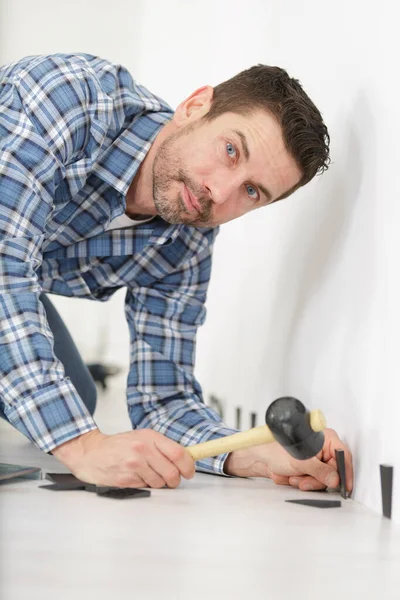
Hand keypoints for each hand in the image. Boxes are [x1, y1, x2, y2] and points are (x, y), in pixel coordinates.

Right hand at [52, 428, 194, 488]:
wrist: (91, 453)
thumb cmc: (118, 446)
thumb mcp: (142, 438)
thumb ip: (162, 447)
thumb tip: (185, 459)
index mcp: (150, 437)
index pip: (178, 453)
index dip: (188, 466)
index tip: (190, 472)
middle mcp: (143, 449)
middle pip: (172, 472)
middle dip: (174, 480)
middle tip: (171, 479)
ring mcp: (133, 464)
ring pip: (160, 483)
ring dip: (158, 483)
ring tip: (147, 474)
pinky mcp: (125, 479)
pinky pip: (145, 488)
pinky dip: (144, 485)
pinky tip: (136, 477)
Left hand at [224, 428, 352, 492]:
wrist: (261, 457)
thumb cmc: (277, 451)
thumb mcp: (302, 462)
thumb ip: (321, 471)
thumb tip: (336, 480)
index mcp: (325, 438)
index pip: (343, 455)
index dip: (346, 472)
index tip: (345, 487)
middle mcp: (323, 447)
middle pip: (332, 471)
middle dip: (316, 480)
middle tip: (303, 482)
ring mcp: (316, 458)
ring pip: (322, 479)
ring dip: (306, 481)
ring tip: (292, 476)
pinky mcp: (309, 468)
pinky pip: (313, 480)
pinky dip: (302, 481)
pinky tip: (289, 477)